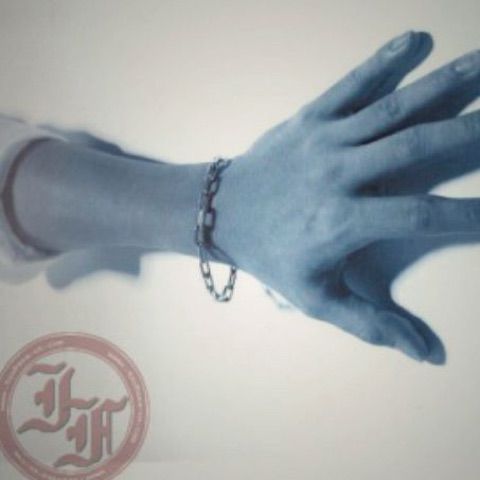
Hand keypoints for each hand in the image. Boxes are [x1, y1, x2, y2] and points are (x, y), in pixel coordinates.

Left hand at [215, 31, 479, 361]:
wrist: (219, 212)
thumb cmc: (269, 256)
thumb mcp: (315, 298)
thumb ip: (371, 325)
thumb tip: (426, 353)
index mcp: (342, 222)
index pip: (421, 217)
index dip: (469, 215)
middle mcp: (338, 176)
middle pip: (414, 147)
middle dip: (468, 131)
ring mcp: (323, 142)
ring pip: (390, 109)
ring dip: (442, 85)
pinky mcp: (308, 120)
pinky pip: (349, 86)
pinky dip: (383, 62)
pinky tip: (414, 41)